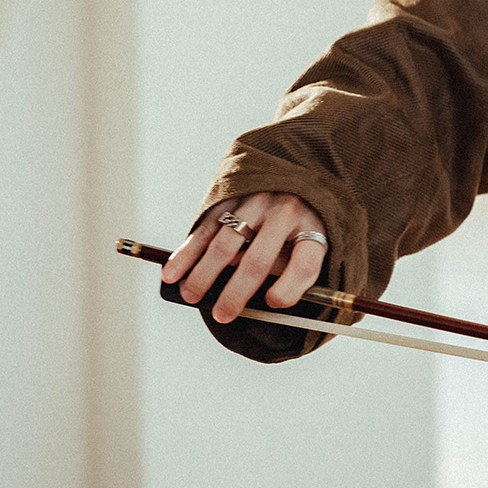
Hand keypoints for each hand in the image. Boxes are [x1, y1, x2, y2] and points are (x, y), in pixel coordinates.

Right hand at [162, 191, 327, 324]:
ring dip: (203, 275)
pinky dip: (187, 253)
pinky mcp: (231, 196)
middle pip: (259, 260)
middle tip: (221, 315)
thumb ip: (288, 270)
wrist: (294, 172)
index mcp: (314, 227)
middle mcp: (285, 212)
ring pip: (225, 244)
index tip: (271, 303)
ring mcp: (256, 201)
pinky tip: (173, 273)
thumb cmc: (299, 223)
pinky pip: (205, 228)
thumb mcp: (310, 242)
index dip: (288, 289)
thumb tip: (258, 299)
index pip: (305, 264)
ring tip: (191, 296)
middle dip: (236, 293)